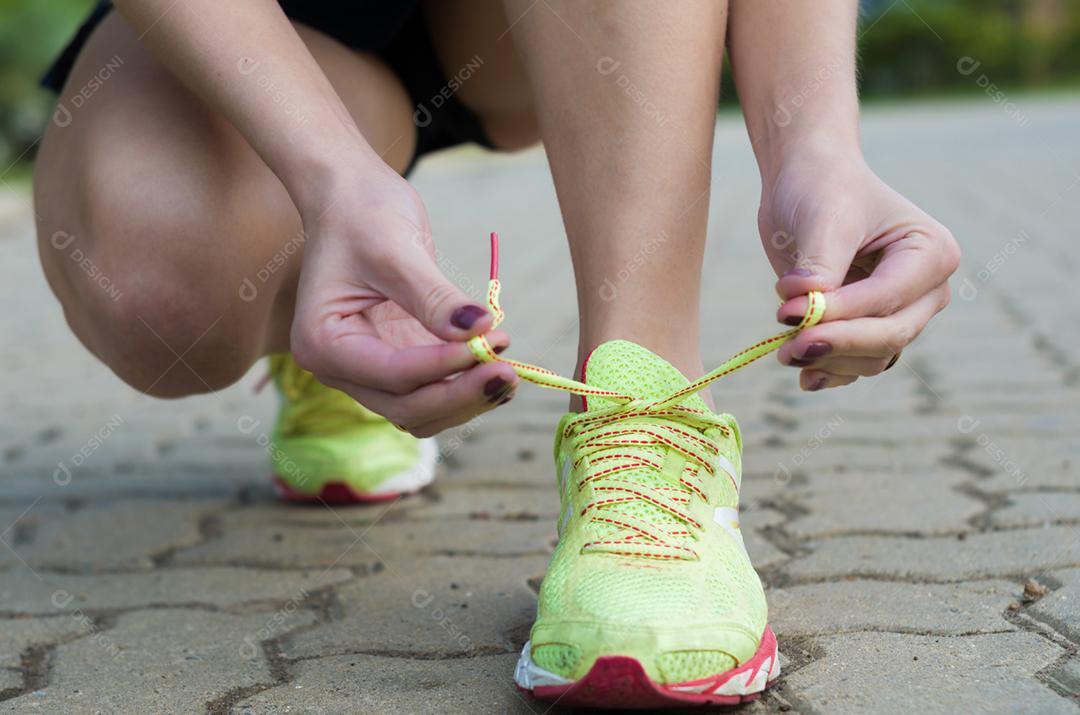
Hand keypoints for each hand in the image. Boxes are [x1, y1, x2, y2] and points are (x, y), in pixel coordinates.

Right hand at [290, 170, 518, 435]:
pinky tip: (497, 366)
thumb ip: (435, 298)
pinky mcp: (395, 361)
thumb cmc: (362, 214)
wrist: (351, 197)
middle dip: (459, 394)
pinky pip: (431, 391)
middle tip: (508, 371)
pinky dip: (464, 387)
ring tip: (509, 372)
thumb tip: (479, 331)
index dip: (444, 367)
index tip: (489, 344)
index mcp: (322, 343)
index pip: (392, 374)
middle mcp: (339, 367)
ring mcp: (368, 369)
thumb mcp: (397, 251)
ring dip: (466, 399)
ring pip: (422, 410)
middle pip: (407, 407)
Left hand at [758, 149, 959, 390]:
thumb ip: (820, 266)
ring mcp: (900, 311)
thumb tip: (805, 309)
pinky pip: (859, 363)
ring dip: (829, 361)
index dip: (838, 314)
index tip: (785, 312)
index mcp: (931, 253)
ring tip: (784, 351)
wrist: (807, 181)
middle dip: (838, 345)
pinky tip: (805, 375)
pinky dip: (833, 371)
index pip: (887, 299)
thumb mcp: (824, 219)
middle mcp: (924, 289)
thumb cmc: (823, 188)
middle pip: (889, 335)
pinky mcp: (869, 325)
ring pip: (873, 357)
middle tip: (788, 348)